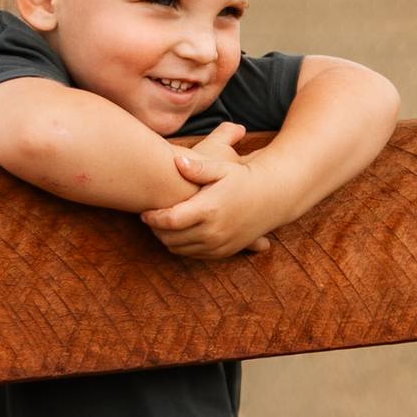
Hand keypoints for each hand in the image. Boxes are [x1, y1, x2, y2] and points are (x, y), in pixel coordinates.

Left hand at [141, 121, 278, 258]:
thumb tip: (177, 161)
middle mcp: (213, 231)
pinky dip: (182, 246)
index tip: (144, 212)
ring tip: (162, 225)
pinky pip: (194, 255)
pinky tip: (179, 232)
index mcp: (209, 209)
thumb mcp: (222, 168)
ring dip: (167, 239)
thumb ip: (198, 166)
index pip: (170, 221)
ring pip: (180, 249)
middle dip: (156, 230)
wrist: (272, 197)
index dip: (152, 218)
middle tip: (150, 218)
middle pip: (170, 238)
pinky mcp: (223, 252)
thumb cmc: (243, 178)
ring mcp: (219, 244)